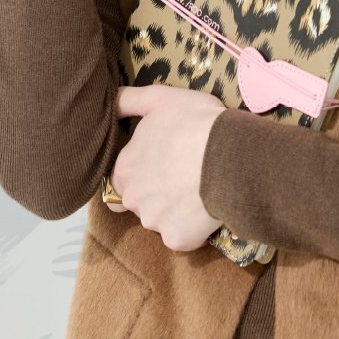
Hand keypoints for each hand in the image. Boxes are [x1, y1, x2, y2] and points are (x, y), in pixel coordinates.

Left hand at [105, 85, 227, 249]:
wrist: (230, 155)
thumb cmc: (195, 122)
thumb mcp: (160, 99)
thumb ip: (128, 101)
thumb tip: (108, 103)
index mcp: (125, 168)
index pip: (122, 178)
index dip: (142, 170)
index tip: (163, 163)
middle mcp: (133, 199)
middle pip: (139, 202)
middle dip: (156, 193)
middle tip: (183, 175)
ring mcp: (155, 222)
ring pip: (161, 220)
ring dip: (174, 210)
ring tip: (198, 189)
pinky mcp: (177, 239)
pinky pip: (182, 237)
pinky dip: (192, 227)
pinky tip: (207, 207)